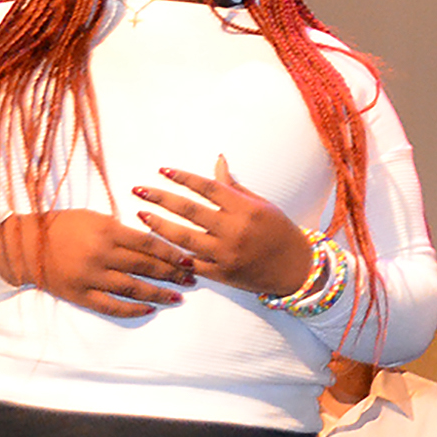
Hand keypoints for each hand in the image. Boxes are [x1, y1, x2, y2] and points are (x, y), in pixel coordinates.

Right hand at [0, 208, 194, 317]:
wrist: (24, 245)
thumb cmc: (64, 225)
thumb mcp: (96, 217)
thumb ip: (123, 229)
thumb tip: (155, 239)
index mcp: (108, 231)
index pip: (150, 243)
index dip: (172, 253)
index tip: (190, 259)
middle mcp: (102, 255)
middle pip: (146, 266)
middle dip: (172, 274)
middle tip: (192, 279)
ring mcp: (90, 277)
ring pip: (132, 288)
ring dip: (158, 293)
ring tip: (178, 296)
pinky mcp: (79, 294)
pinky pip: (110, 305)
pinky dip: (131, 309)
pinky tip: (149, 309)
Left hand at [134, 157, 315, 296]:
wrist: (296, 268)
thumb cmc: (280, 231)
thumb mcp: (262, 204)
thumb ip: (234, 187)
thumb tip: (217, 162)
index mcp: (247, 209)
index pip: (208, 188)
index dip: (183, 178)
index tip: (163, 170)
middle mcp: (235, 230)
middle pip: (190, 211)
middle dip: (161, 198)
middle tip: (140, 190)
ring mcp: (226, 254)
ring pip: (183, 238)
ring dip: (159, 226)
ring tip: (141, 215)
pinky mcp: (220, 274)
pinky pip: (189, 263)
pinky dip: (172, 254)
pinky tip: (155, 245)